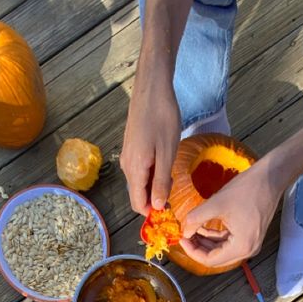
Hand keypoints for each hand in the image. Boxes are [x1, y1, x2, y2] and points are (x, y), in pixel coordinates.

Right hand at [120, 60, 180, 215]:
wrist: (152, 88)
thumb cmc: (162, 118)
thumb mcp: (167, 153)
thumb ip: (161, 182)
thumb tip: (156, 207)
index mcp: (134, 169)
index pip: (137, 204)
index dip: (152, 212)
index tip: (170, 211)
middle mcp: (127, 166)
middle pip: (138, 194)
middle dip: (155, 199)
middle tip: (175, 190)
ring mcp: (128, 156)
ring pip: (140, 182)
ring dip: (155, 185)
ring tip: (172, 173)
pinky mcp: (132, 148)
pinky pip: (140, 170)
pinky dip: (152, 173)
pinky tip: (165, 162)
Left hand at [179, 157, 285, 268]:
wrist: (270, 177)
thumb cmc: (248, 189)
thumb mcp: (216, 204)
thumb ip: (196, 219)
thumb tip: (184, 231)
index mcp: (241, 247)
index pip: (210, 260)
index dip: (192, 251)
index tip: (182, 239)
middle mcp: (247, 250)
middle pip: (216, 258)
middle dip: (198, 248)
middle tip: (184, 235)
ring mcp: (250, 243)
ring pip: (221, 250)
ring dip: (205, 242)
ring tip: (191, 230)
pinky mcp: (249, 235)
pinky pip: (228, 241)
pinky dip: (215, 236)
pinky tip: (203, 228)